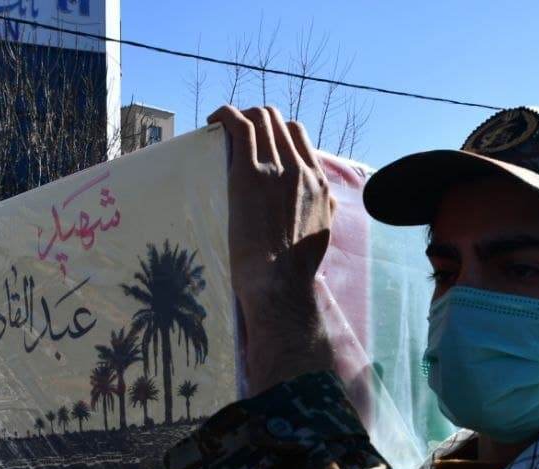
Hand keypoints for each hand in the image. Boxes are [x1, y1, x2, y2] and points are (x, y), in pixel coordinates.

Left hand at [208, 104, 336, 391]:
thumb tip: (327, 202)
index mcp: (317, 184)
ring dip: (238, 117)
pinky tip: (211, 120)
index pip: (297, 136)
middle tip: (233, 137)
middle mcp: (300, 169)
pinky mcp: (250, 173)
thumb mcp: (322, 233)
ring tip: (218, 128)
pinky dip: (225, 115)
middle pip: (278, 121)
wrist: (280, 283)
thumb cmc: (295, 270)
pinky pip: (240, 124)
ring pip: (260, 117)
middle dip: (254, 121)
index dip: (275, 132)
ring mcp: (276, 168)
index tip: (257, 142)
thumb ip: (325, 210)